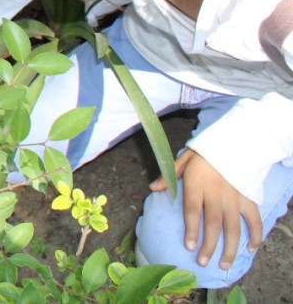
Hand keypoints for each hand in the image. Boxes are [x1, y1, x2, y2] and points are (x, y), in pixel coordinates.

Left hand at [150, 150, 261, 269]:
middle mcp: (216, 193)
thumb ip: (169, 174)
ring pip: (233, 227)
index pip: (193, 210)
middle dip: (208, 245)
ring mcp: (234, 198)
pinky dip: (255, 234)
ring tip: (223, 263)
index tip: (189, 246)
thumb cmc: (205, 153)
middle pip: (212, 223)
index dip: (191, 229)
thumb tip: (153, 188)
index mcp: (197, 184)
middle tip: (203, 262)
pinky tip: (250, 248)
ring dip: (229, 247)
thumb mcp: (183, 159)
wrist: (233, 144)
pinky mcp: (248, 199)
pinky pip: (253, 219)